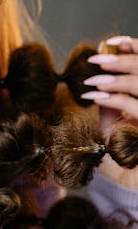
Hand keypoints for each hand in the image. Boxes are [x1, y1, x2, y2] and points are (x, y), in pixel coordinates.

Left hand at [83, 36, 137, 188]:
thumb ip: (112, 101)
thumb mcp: (115, 124)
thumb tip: (100, 77)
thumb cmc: (126, 157)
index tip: (112, 42)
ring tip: (93, 79)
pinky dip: (116, 97)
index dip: (135, 47)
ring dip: (118, 78)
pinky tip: (98, 95)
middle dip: (123, 60)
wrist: (135, 186)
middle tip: (96, 59)